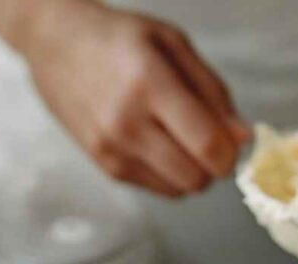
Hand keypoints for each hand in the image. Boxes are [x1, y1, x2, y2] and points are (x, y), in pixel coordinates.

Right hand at [11, 0, 248, 196]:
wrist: (55, 42)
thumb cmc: (119, 38)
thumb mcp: (173, 45)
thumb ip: (213, 92)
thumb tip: (241, 138)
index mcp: (150, 84)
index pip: (207, 146)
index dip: (230, 155)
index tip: (232, 145)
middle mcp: (127, 122)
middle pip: (196, 178)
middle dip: (213, 166)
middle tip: (208, 140)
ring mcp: (112, 148)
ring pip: (179, 190)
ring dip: (192, 173)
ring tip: (181, 139)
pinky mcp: (104, 164)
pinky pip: (157, 189)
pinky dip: (169, 175)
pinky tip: (158, 144)